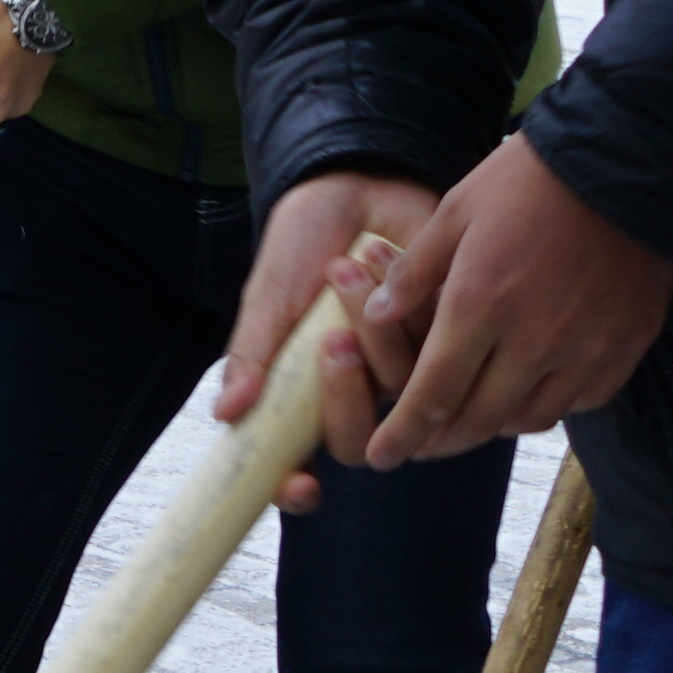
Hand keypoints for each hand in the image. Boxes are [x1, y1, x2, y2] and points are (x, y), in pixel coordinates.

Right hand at [217, 167, 443, 492]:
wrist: (355, 184)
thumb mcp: (269, 294)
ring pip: (400, 387)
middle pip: (359, 442)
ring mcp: (402, 368)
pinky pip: (437, 344)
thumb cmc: (303, 244)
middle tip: (333, 341)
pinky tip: (380, 254)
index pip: (297, 463)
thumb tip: (227, 413)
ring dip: (372, 327)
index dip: (296, 488)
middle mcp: (355, 393)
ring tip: (345, 268)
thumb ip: (253, 352)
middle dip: (346, 395)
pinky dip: (401, 299)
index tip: (298, 486)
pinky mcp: (445, 336)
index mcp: (302, 394)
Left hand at [361, 133, 672, 469]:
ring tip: (474, 418)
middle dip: (442, 441)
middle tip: (423, 445)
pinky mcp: (625, 347)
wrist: (629, 161)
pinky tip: (534, 391)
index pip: (432, 393)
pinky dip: (549, 405)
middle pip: (478, 421)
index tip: (380, 457)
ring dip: (495, 425)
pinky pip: (580, 402)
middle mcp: (533, 339)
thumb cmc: (531, 178)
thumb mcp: (458, 210)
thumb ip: (414, 271)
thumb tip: (372, 318)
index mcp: (480, 304)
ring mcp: (585, 348)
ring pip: (529, 418)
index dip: (402, 433)